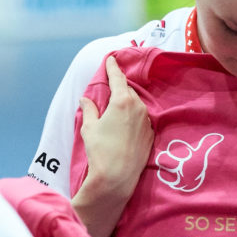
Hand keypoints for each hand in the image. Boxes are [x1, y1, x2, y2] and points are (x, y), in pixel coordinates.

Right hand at [78, 56, 153, 200]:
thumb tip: (85, 99)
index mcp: (122, 101)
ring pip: (136, 105)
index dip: (113, 67)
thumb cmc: (100, 150)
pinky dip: (133, 117)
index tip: (111, 59)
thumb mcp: (90, 127)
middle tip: (109, 90)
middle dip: (119, 88)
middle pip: (128, 91)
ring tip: (115, 110)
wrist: (117, 178)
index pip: (118, 78)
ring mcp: (147, 121)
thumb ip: (89, 109)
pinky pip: (142, 119)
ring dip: (127, 103)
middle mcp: (138, 108)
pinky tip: (125, 125)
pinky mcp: (151, 134)